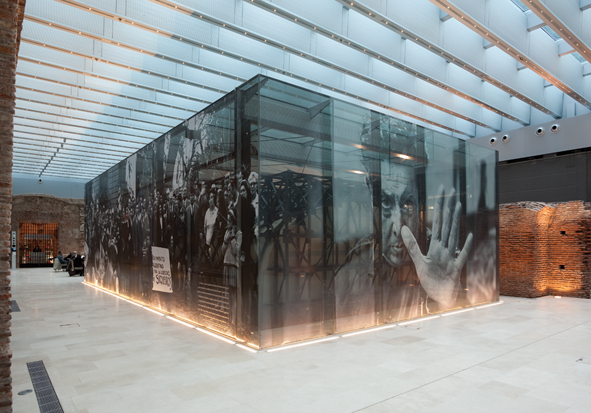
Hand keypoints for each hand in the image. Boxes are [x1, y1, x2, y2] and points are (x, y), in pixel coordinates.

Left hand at [401, 185, 472, 308]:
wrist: (440, 297)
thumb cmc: (430, 281)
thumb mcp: (418, 262)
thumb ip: (411, 245)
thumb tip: (402, 228)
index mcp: (435, 246)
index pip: (437, 222)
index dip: (439, 208)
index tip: (441, 193)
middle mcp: (444, 249)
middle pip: (446, 224)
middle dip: (448, 208)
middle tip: (451, 191)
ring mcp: (451, 257)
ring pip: (453, 235)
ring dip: (455, 221)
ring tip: (458, 205)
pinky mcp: (455, 268)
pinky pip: (462, 256)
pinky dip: (465, 247)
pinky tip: (470, 235)